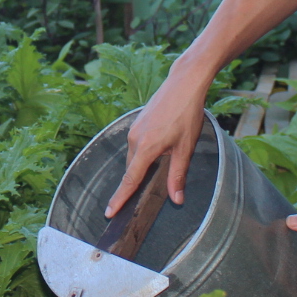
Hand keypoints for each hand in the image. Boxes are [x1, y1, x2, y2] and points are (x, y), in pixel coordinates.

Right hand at [103, 64, 210, 217]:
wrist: (184, 84)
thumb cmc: (187, 114)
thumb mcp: (185, 148)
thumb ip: (178, 175)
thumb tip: (176, 199)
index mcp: (146, 148)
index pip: (130, 179)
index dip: (120, 198)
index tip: (110, 212)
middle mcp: (135, 139)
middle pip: (132, 169)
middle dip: (135, 183)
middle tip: (140, 198)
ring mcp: (134, 129)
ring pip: (135, 156)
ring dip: (142, 166)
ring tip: (159, 166)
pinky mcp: (137, 122)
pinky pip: (136, 145)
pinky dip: (143, 153)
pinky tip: (159, 149)